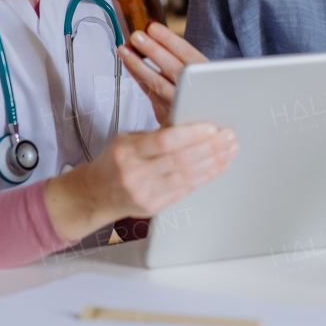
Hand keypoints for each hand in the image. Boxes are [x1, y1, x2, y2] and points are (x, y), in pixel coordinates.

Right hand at [43, 122, 235, 241]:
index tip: (212, 127)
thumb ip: (158, 133)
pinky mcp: (152, 207)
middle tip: (229, 137)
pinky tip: (218, 166)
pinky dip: (204, 177)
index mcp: (127, 150)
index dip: (191, 134)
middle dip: (209, 148)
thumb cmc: (116, 159)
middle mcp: (134, 173)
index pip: (163, 141)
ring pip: (185, 176)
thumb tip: (192, 118)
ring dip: (212, 162)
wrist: (96, 193)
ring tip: (229, 150)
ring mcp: (143, 193)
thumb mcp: (128, 139)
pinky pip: (184, 190)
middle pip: (179, 160)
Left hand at [120, 22, 207, 125]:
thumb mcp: (212, 76)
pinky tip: (128, 63)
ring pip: (157, 84)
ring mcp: (180, 106)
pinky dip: (138, 76)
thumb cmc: (207, 94)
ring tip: (124, 49)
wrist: (213, 130)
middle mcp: (196, 93)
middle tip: (136, 36)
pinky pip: (149, 93)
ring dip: (138, 65)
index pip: (188, 55)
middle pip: (172, 69)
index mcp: (211, 77)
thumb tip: (160, 34)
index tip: (153, 28)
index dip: (169, 40)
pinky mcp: (166, 115)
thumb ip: (195, 60)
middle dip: (152, 51)